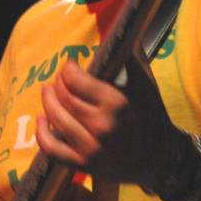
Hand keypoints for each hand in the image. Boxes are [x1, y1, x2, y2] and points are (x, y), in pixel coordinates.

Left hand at [35, 56, 175, 185]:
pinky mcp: (83, 164)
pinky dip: (42, 133)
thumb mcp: (146, 85)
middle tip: (58, 78)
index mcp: (116, 103)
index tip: (69, 65)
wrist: (159, 158)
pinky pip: (52, 149)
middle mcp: (101, 125)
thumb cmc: (153, 117)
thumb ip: (131, 60)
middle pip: (64, 98)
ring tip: (46, 91)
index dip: (68, 69)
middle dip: (57, 83)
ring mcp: (90, 147)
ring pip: (56, 119)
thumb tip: (120, 36)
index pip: (76, 80)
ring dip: (47, 101)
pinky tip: (41, 120)